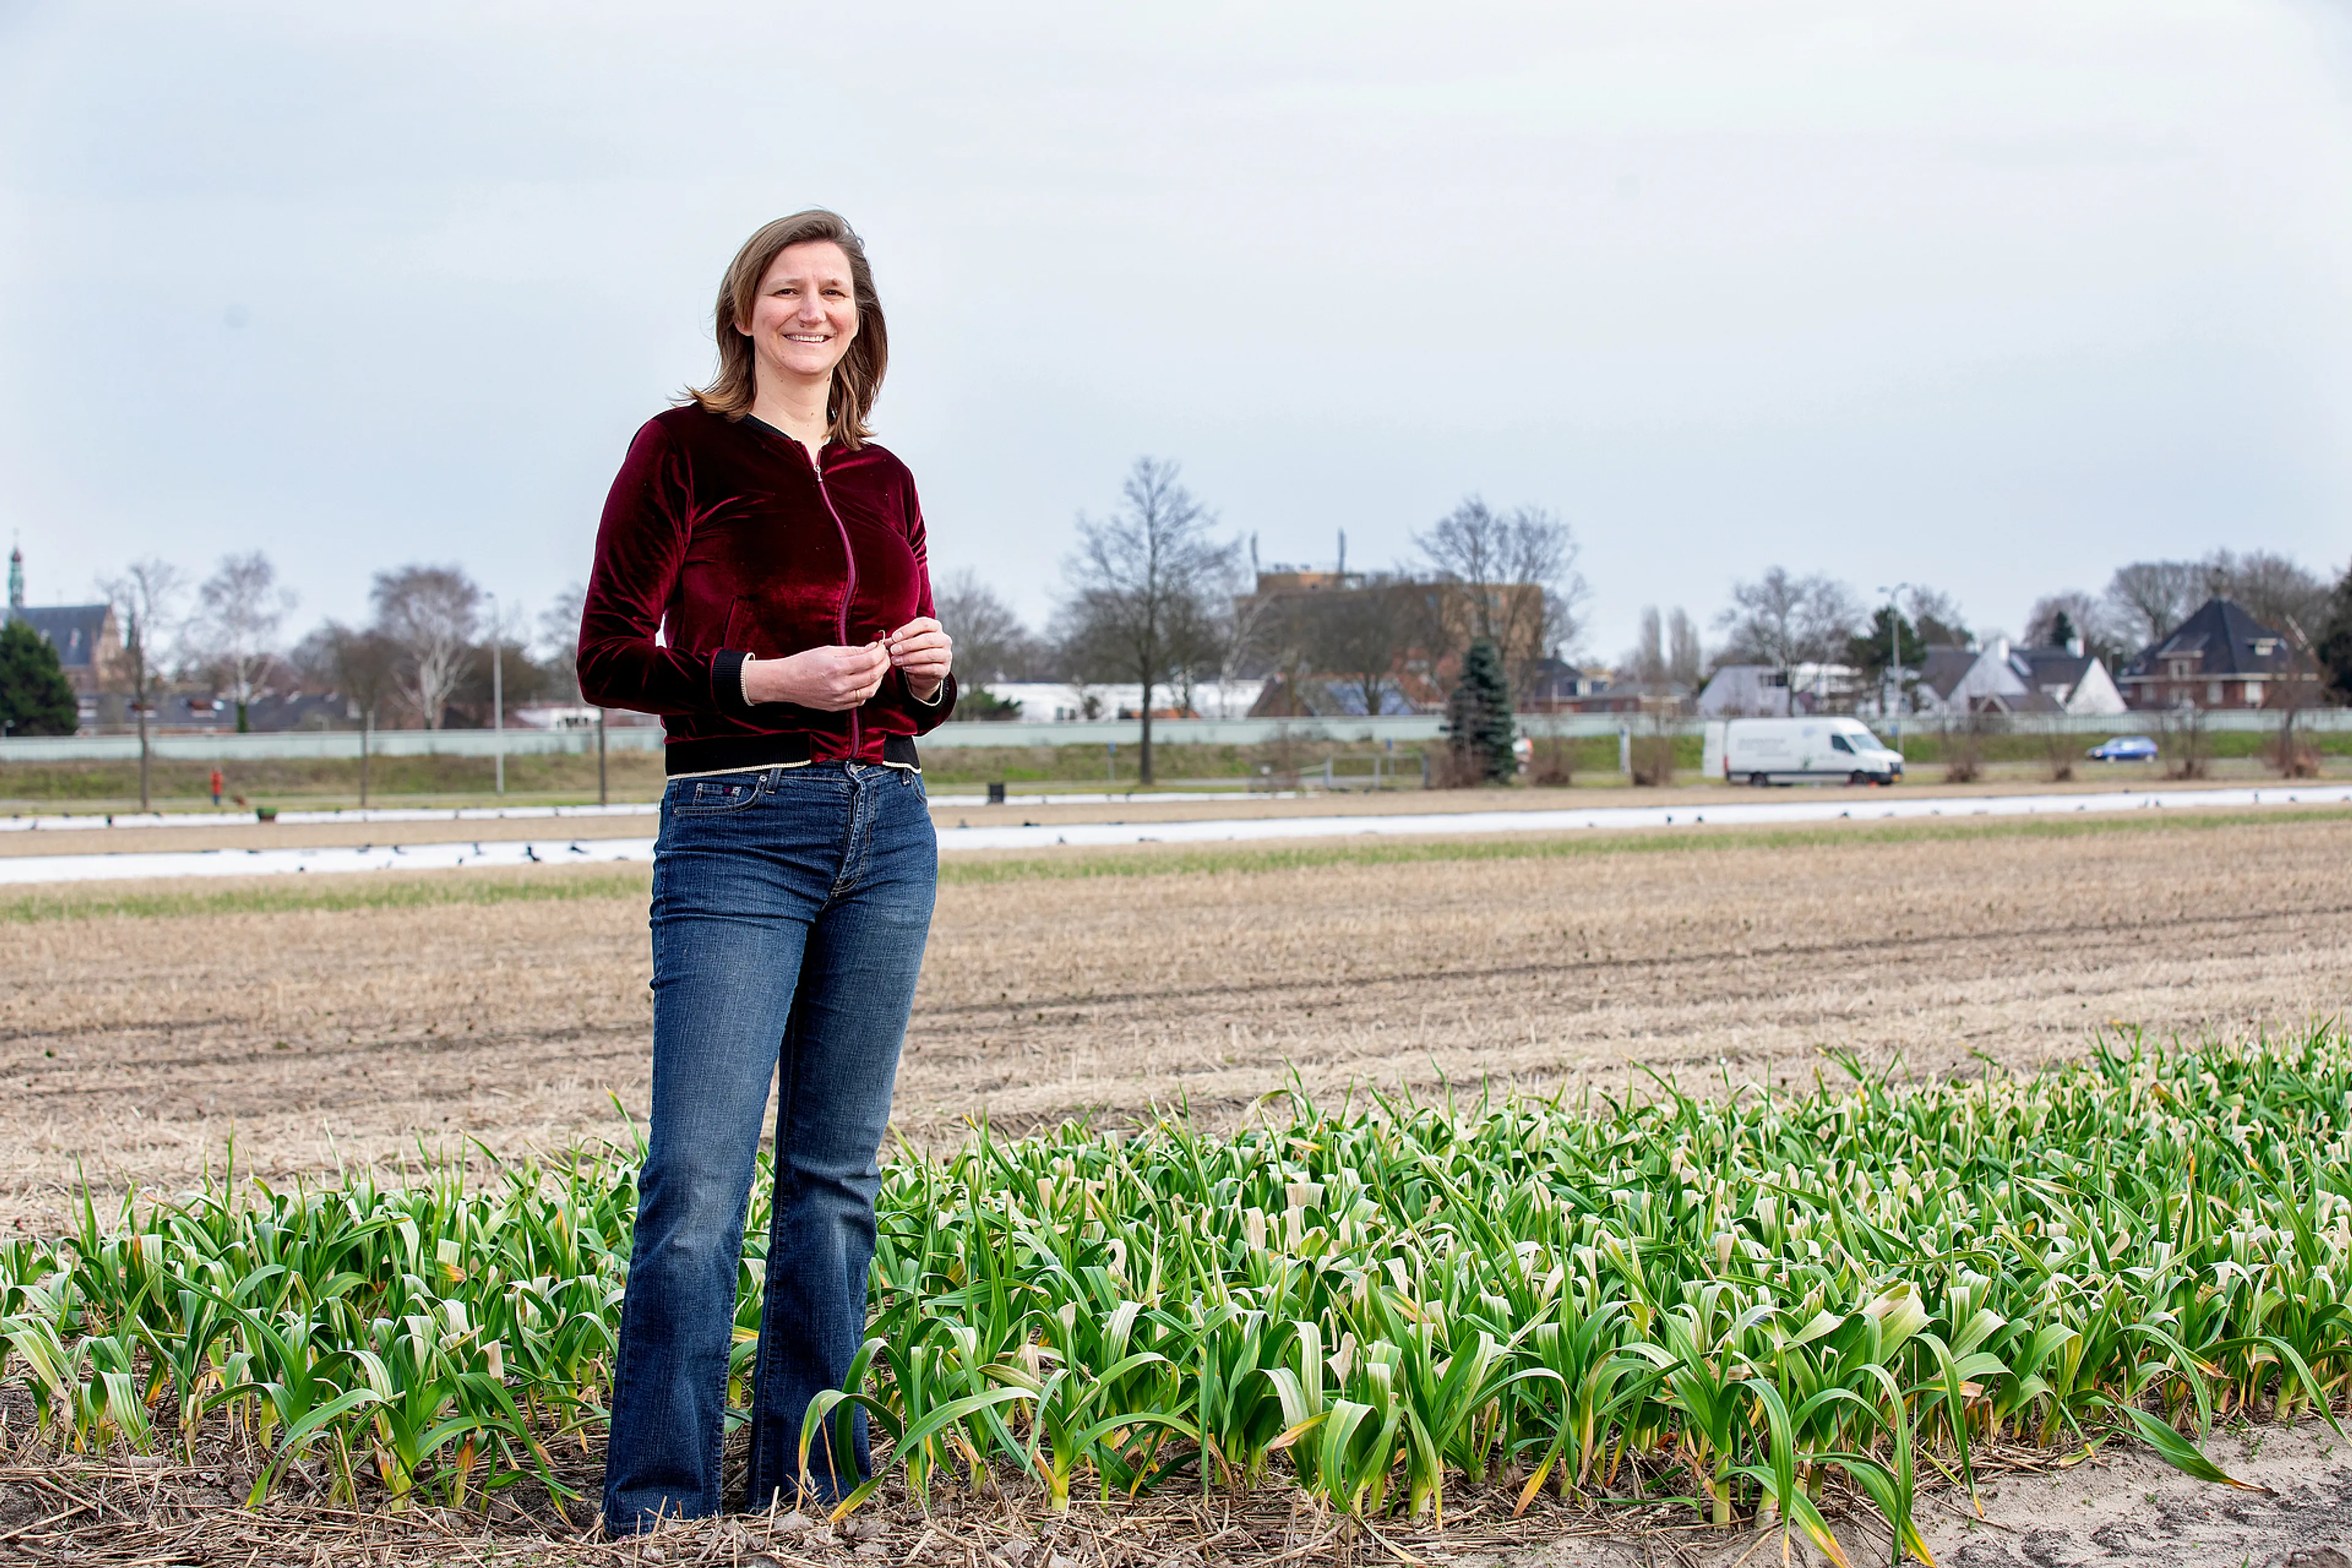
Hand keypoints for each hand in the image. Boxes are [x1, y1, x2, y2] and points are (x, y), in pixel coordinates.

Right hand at [745, 643, 889, 709]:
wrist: (785, 682)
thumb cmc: (804, 663)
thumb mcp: (828, 650)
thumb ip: (852, 651)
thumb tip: (872, 648)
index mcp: (836, 668)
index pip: (869, 661)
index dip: (880, 653)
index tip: (881, 647)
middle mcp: (839, 685)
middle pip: (873, 676)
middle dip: (883, 664)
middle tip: (884, 657)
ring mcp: (839, 699)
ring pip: (870, 691)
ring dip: (878, 680)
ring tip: (877, 669)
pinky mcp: (837, 707)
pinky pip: (859, 701)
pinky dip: (867, 691)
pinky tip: (865, 682)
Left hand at [885, 616, 952, 701]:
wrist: (925, 673)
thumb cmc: (915, 652)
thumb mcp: (906, 643)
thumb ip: (897, 641)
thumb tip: (885, 642)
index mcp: (935, 628)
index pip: (924, 623)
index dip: (908, 630)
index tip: (894, 637)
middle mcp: (944, 639)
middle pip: (927, 639)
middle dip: (908, 645)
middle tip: (893, 650)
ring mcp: (946, 655)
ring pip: (930, 654)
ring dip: (910, 657)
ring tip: (896, 660)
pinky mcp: (945, 669)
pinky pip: (932, 668)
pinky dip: (917, 668)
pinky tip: (906, 668)